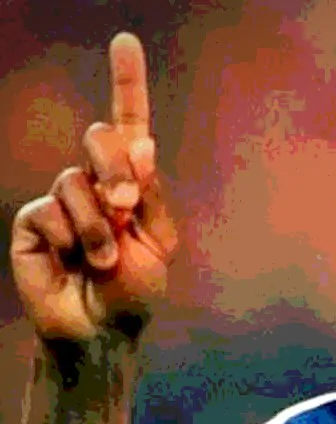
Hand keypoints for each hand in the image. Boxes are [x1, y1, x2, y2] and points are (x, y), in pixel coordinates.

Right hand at [9, 32, 177, 348]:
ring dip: (98, 226)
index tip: (124, 40)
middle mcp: (96, 181)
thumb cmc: (135, 288)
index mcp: (132, 182)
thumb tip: (139, 140)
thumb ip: (148, 193)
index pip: (130, 124)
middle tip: (125, 208)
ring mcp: (62, 198)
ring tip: (105, 260)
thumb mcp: (158, 241)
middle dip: (116, 170)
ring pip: (77, 182)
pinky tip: (74, 262)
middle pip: (102, 138)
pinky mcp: (33, 220)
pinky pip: (49, 210)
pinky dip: (69, 238)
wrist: (102, 327)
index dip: (127, 81)